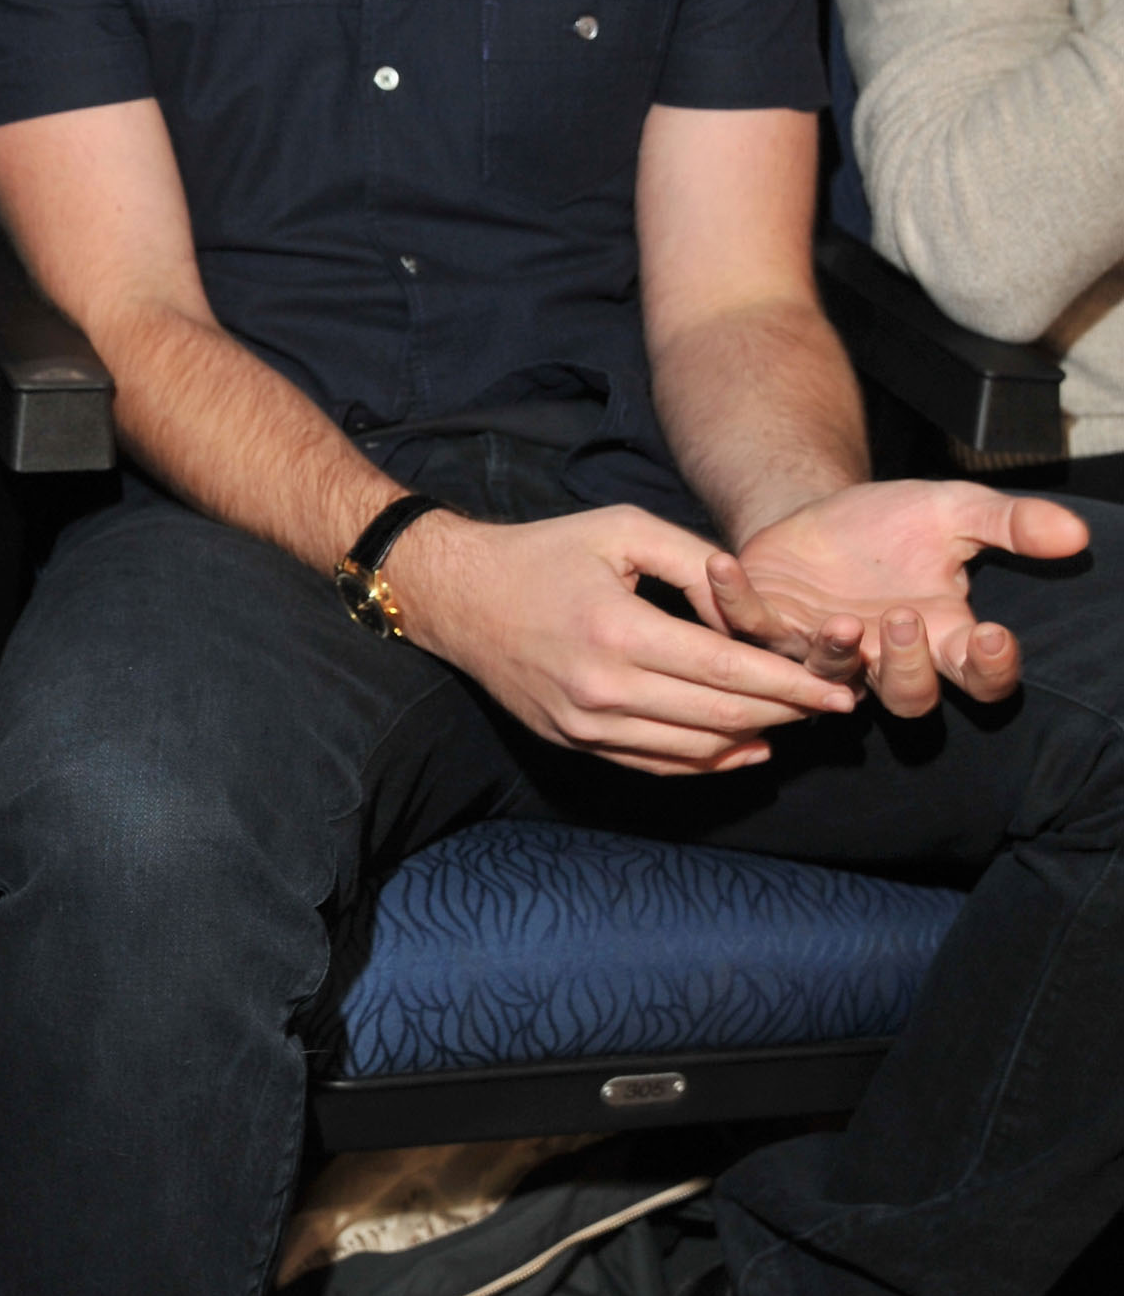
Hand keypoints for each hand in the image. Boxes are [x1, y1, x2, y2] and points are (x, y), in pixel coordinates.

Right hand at [393, 504, 859, 775]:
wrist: (459, 598)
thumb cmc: (545, 552)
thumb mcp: (623, 530)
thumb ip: (695, 563)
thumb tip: (750, 611)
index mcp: (618, 630)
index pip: (727, 672)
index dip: (791, 686)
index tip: (837, 693)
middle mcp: (602, 688)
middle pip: (721, 718)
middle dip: (787, 714)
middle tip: (830, 705)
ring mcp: (587, 725)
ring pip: (694, 750)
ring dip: (753, 738)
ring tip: (793, 719)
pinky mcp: (576, 742)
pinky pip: (657, 765)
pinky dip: (708, 762)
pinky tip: (743, 746)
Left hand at [706, 479, 1088, 717]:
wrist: (817, 511)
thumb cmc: (891, 523)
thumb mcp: (955, 510)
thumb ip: (1012, 525)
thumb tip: (1076, 534)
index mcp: (941, 638)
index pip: (980, 678)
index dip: (992, 669)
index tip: (997, 637)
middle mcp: (884, 659)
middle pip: (909, 698)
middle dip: (909, 666)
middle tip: (906, 619)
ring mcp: (821, 652)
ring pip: (831, 680)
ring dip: (835, 655)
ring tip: (840, 620)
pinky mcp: (764, 630)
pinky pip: (746, 628)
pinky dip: (733, 599)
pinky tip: (725, 565)